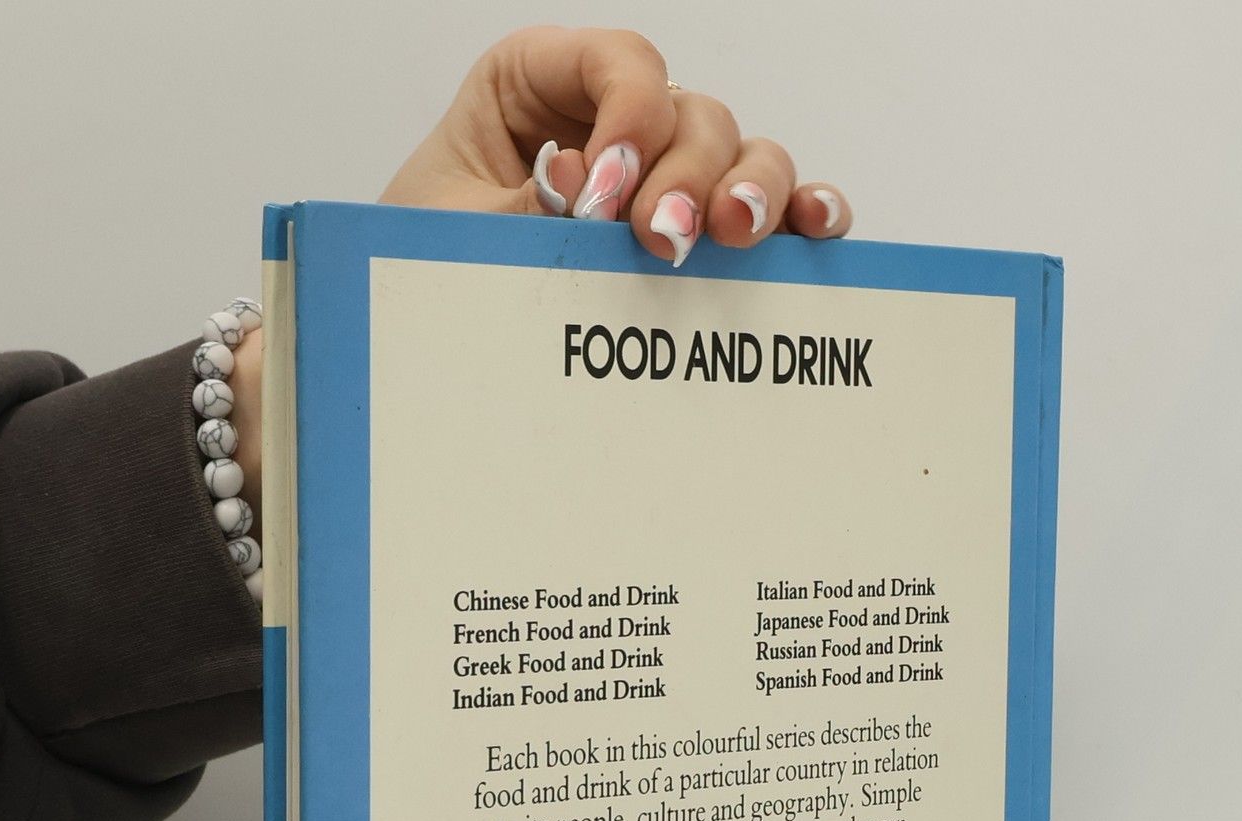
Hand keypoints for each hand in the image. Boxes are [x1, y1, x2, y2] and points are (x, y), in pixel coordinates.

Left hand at [380, 26, 853, 267]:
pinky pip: (772, 210)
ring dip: (748, 194)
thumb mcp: (459, 231)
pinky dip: (799, 216)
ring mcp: (668, 175)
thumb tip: (585, 184)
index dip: (628, 117)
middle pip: (692, 114)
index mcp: (540, 85)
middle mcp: (617, 121)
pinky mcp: (702, 233)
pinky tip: (812, 229)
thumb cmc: (431, 266)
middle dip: (685, 176)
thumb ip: (528, 209)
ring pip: (742, 155)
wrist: (429, 337)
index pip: (616, 62)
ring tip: (730, 237)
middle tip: (661, 236)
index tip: (602, 194)